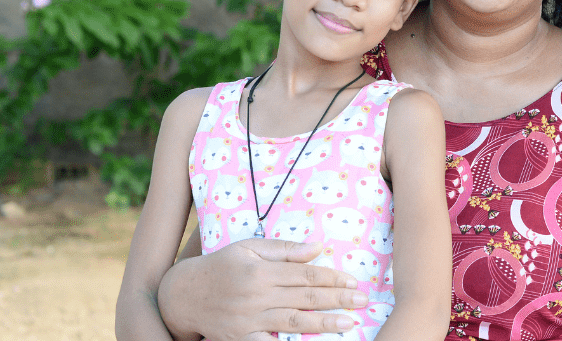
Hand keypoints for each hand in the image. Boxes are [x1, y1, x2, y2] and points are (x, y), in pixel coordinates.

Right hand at [158, 239, 367, 340]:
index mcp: (261, 270)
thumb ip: (284, 249)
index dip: (331, 278)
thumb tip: (317, 247)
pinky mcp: (241, 339)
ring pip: (293, 322)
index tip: (352, 281)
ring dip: (324, 323)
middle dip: (337, 299)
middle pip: (305, 298)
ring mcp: (249, 319)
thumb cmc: (221, 266)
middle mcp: (257, 295)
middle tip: (362, 300)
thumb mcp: (249, 248)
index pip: (304, 275)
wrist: (182, 295)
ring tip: (348, 322)